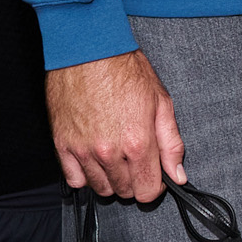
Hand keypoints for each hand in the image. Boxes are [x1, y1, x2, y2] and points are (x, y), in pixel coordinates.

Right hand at [46, 50, 185, 201]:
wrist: (89, 51)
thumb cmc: (125, 71)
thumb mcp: (161, 103)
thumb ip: (171, 144)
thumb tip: (178, 175)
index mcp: (138, 143)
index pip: (147, 191)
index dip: (154, 186)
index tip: (154, 175)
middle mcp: (109, 152)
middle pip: (124, 191)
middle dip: (134, 181)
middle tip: (135, 160)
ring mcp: (83, 150)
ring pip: (100, 188)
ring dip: (111, 179)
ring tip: (116, 158)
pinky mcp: (63, 144)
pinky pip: (75, 179)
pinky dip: (86, 176)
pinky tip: (94, 161)